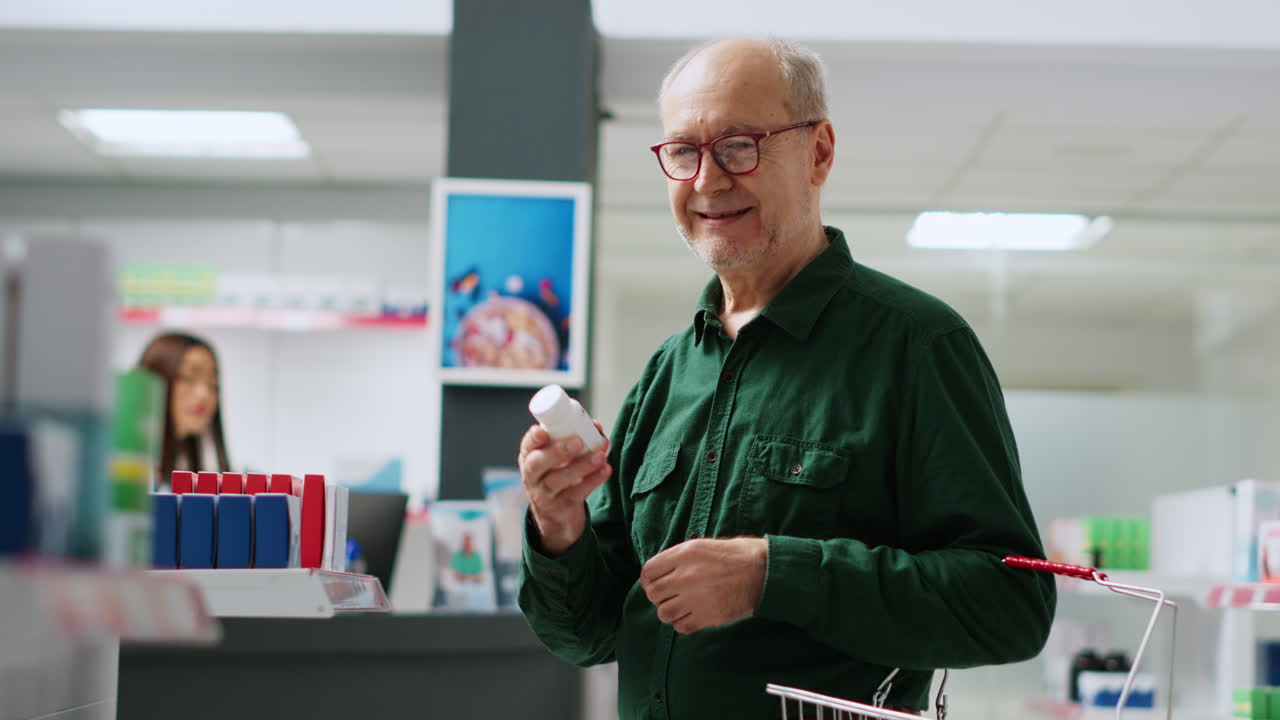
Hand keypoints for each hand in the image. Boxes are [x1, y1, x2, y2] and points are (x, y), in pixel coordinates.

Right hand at [518, 422, 610, 556]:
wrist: (556, 517)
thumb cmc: (558, 477)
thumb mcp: (558, 460)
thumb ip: (573, 440)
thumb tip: (595, 426)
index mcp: (530, 459)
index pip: (526, 446)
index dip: (532, 439)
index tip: (542, 431)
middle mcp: (533, 477)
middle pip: (537, 465)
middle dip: (557, 451)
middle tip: (578, 441)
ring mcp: (545, 495)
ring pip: (558, 481)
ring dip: (581, 466)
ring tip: (599, 455)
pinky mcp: (562, 508)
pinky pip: (577, 493)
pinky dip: (593, 480)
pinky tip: (605, 470)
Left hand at [640, 537, 767, 633]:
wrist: (765, 572)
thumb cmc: (739, 555)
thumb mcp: (706, 545)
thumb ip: (681, 557)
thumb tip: (664, 570)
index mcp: (685, 554)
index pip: (649, 571)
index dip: (648, 579)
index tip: (654, 583)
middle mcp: (686, 576)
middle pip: (653, 593)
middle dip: (658, 596)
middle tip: (669, 595)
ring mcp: (696, 598)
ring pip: (664, 613)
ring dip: (670, 611)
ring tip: (681, 606)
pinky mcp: (708, 616)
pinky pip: (681, 627)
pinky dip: (683, 623)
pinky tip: (692, 615)